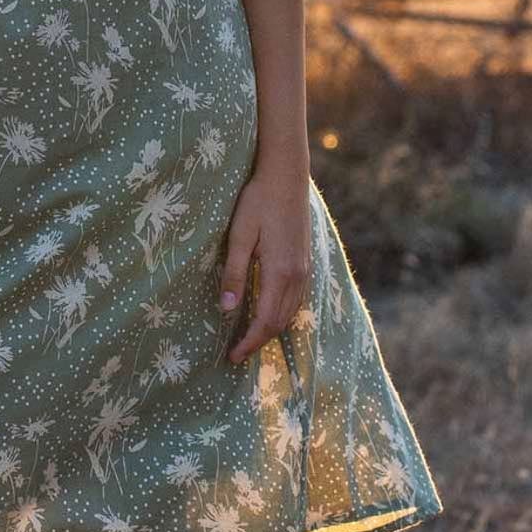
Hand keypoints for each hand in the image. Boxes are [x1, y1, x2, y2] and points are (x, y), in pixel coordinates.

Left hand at [218, 161, 311, 364]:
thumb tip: (226, 309)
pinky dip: (281, 314)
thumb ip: (234, 272)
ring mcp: (305, 268)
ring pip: (290, 312)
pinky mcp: (305, 260)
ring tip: (248, 338)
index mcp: (280, 272)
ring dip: (270, 329)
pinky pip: (296, 299)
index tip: (232, 357)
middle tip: (236, 354)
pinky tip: (267, 313)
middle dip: (258, 341)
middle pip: (280, 322)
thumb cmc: (258, 200)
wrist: (286, 175)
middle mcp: (298, 275)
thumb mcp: (239, 235)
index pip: (265, 321)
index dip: (249, 342)